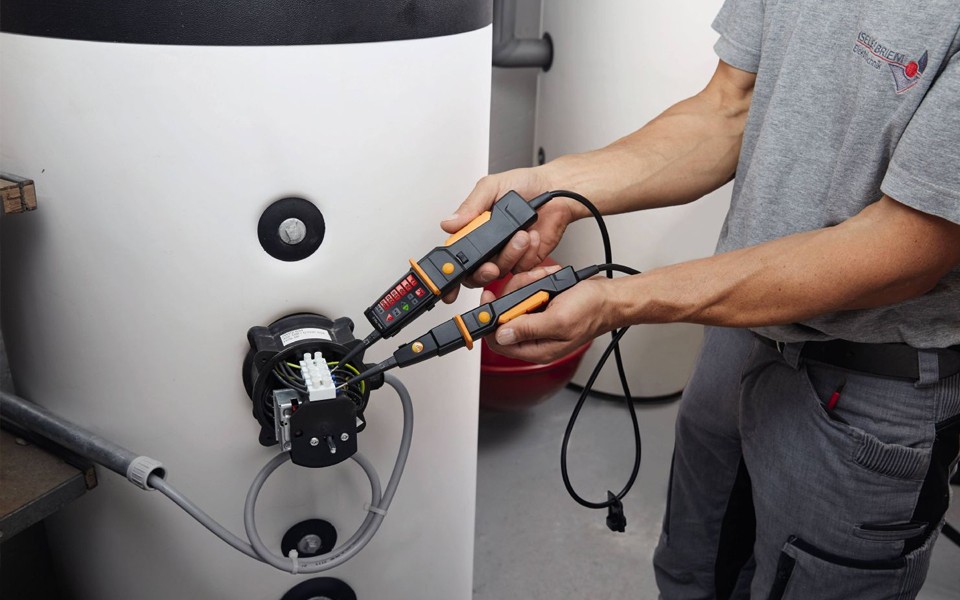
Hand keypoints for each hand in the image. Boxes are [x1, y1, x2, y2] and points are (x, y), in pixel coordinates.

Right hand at [440, 166, 579, 302]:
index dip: (452, 269)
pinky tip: (532, 236)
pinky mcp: (525, 260)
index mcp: (474, 228)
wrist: (556, 190)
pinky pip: (522, 269)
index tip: (457, 270)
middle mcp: (488, 245)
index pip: (456, 255)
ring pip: (500, 271)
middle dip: (482, 273)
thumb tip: (449, 223)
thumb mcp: (490, 187)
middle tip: (490, 265)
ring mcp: (506, 254)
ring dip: (511, 254)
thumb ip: (470, 206)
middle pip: (475, 273)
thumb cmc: (525, 184)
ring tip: (521, 234)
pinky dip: (528, 254)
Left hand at [481, 266, 616, 363]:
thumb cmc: (592, 310)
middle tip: (531, 285)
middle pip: (504, 317)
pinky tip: (548, 280)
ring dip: (527, 286)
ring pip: (514, 302)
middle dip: (514, 295)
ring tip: (545, 280)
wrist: (610, 297)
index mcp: (537, 349)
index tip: (491, 299)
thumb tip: (502, 334)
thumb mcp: (558, 320)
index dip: (491, 321)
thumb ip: (528, 329)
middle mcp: (535, 339)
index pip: (498, 341)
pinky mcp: (542, 309)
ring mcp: (538, 323)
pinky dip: (535, 283)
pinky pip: (527, 294)